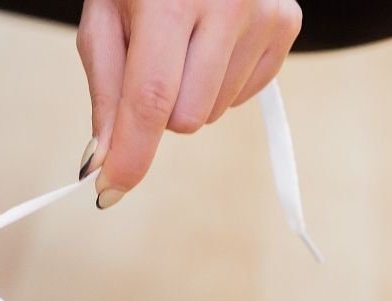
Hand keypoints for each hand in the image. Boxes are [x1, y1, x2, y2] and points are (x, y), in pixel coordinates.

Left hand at [76, 0, 301, 207]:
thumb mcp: (105, 14)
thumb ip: (105, 89)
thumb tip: (104, 158)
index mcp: (171, 1)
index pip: (152, 100)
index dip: (132, 154)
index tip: (111, 191)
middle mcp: (228, 6)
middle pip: (185, 119)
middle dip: (159, 109)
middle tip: (152, 61)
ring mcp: (265, 15)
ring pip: (215, 112)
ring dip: (191, 94)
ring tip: (184, 41)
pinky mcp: (287, 24)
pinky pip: (244, 95)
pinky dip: (221, 81)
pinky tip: (213, 41)